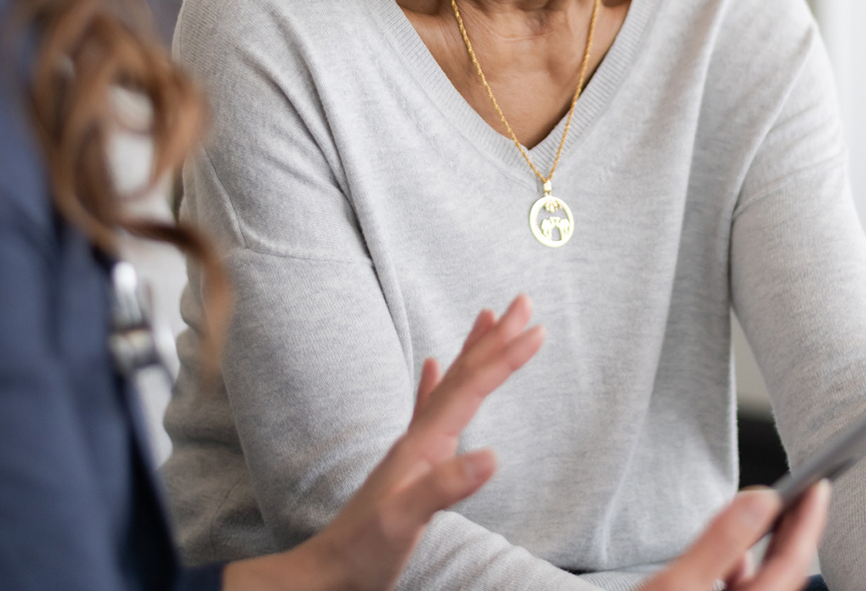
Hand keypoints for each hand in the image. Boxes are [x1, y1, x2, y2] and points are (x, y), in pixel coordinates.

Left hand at [223, 295, 543, 590]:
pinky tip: (432, 366)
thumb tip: (493, 455)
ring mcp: (413, 446)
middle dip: (495, 337)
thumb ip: (445, 486)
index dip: (505, 357)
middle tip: (522, 302)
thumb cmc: (364, 550)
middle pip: (463, 373)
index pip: (471, 387)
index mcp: (423, 443)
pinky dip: (435, 381)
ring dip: (473, 349)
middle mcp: (419, 435)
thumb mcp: (405, 520)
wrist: (328, 572)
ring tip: (487, 318)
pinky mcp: (410, 462)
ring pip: (450, 383)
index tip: (537, 330)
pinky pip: (427, 407)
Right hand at [636, 481, 829, 590]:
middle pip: (786, 577)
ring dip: (772, 550)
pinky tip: (736, 556)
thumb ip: (722, 540)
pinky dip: (746, 569)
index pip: (792, 565)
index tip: (818, 486)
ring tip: (773, 514)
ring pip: (767, 586)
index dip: (808, 522)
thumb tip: (760, 501)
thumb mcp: (679, 583)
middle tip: (806, 491)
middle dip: (796, 533)